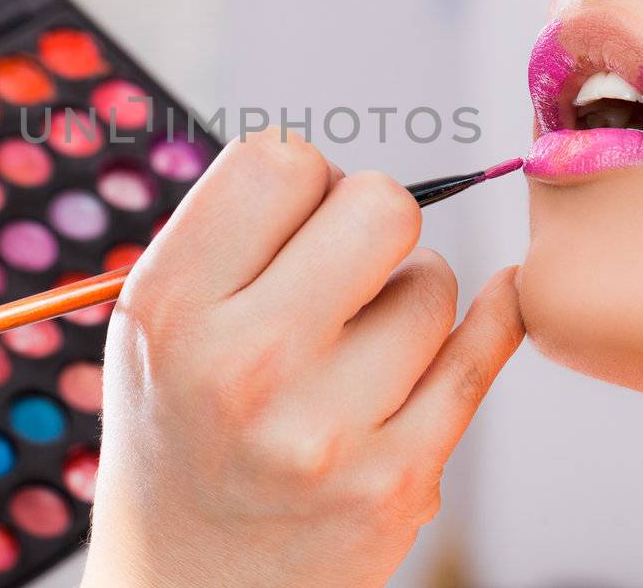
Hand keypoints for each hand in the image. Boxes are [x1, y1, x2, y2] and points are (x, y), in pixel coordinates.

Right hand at [82, 130, 523, 587]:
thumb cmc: (179, 433)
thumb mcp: (154, 327)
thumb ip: (232, 237)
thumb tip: (343, 169)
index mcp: (169, 309)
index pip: (280, 161)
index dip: (302, 183)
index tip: (296, 224)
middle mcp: (243, 366)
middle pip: (381, 206)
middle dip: (372, 224)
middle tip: (345, 271)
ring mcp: (326, 432)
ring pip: (436, 283)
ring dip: (408, 299)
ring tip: (355, 350)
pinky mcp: (397, 482)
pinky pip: (482, 353)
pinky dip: (487, 323)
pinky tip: (480, 315)